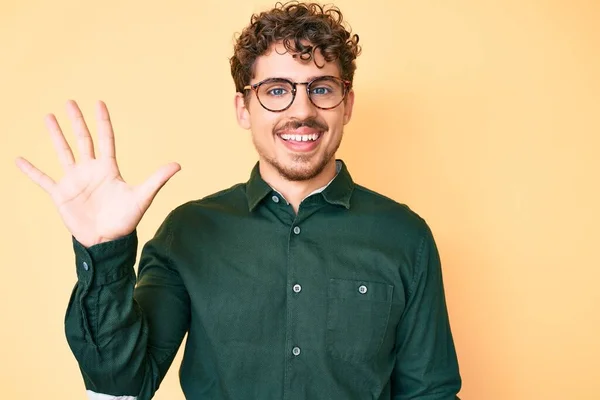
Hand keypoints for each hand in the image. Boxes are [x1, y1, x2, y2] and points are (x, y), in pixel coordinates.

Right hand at [15, 100, 180, 247]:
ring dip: (55, 135)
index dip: (102, 121)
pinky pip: (43, 179)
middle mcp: (90, 170)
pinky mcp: (61, 194)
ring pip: (63, 152)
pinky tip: (19, 159)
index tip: (99, 102)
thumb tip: (178, 165)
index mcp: (109, 168)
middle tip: (69, 102)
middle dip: (76, 121)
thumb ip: (157, 179)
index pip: (105, 138)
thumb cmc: (126, 220)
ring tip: (48, 117)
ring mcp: (75, 181)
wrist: (107, 241)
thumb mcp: (142, 197)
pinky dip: (31, 170)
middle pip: (82, 139)